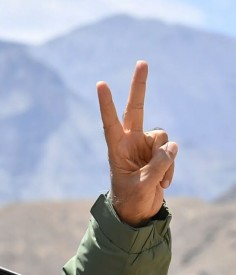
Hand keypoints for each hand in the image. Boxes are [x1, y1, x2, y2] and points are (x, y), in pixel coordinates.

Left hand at [97, 60, 178, 225]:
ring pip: (163, 138)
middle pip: (137, 109)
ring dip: (165, 160)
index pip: (110, 122)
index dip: (107, 104)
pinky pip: (172, 152)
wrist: (138, 212)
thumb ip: (158, 164)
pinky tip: (162, 182)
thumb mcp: (143, 185)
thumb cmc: (131, 200)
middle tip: (142, 62)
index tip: (101, 84)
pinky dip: (170, 168)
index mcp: (116, 148)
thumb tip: (172, 145)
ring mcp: (145, 146)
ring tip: (156, 179)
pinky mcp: (159, 153)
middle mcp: (131, 142)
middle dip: (139, 86)